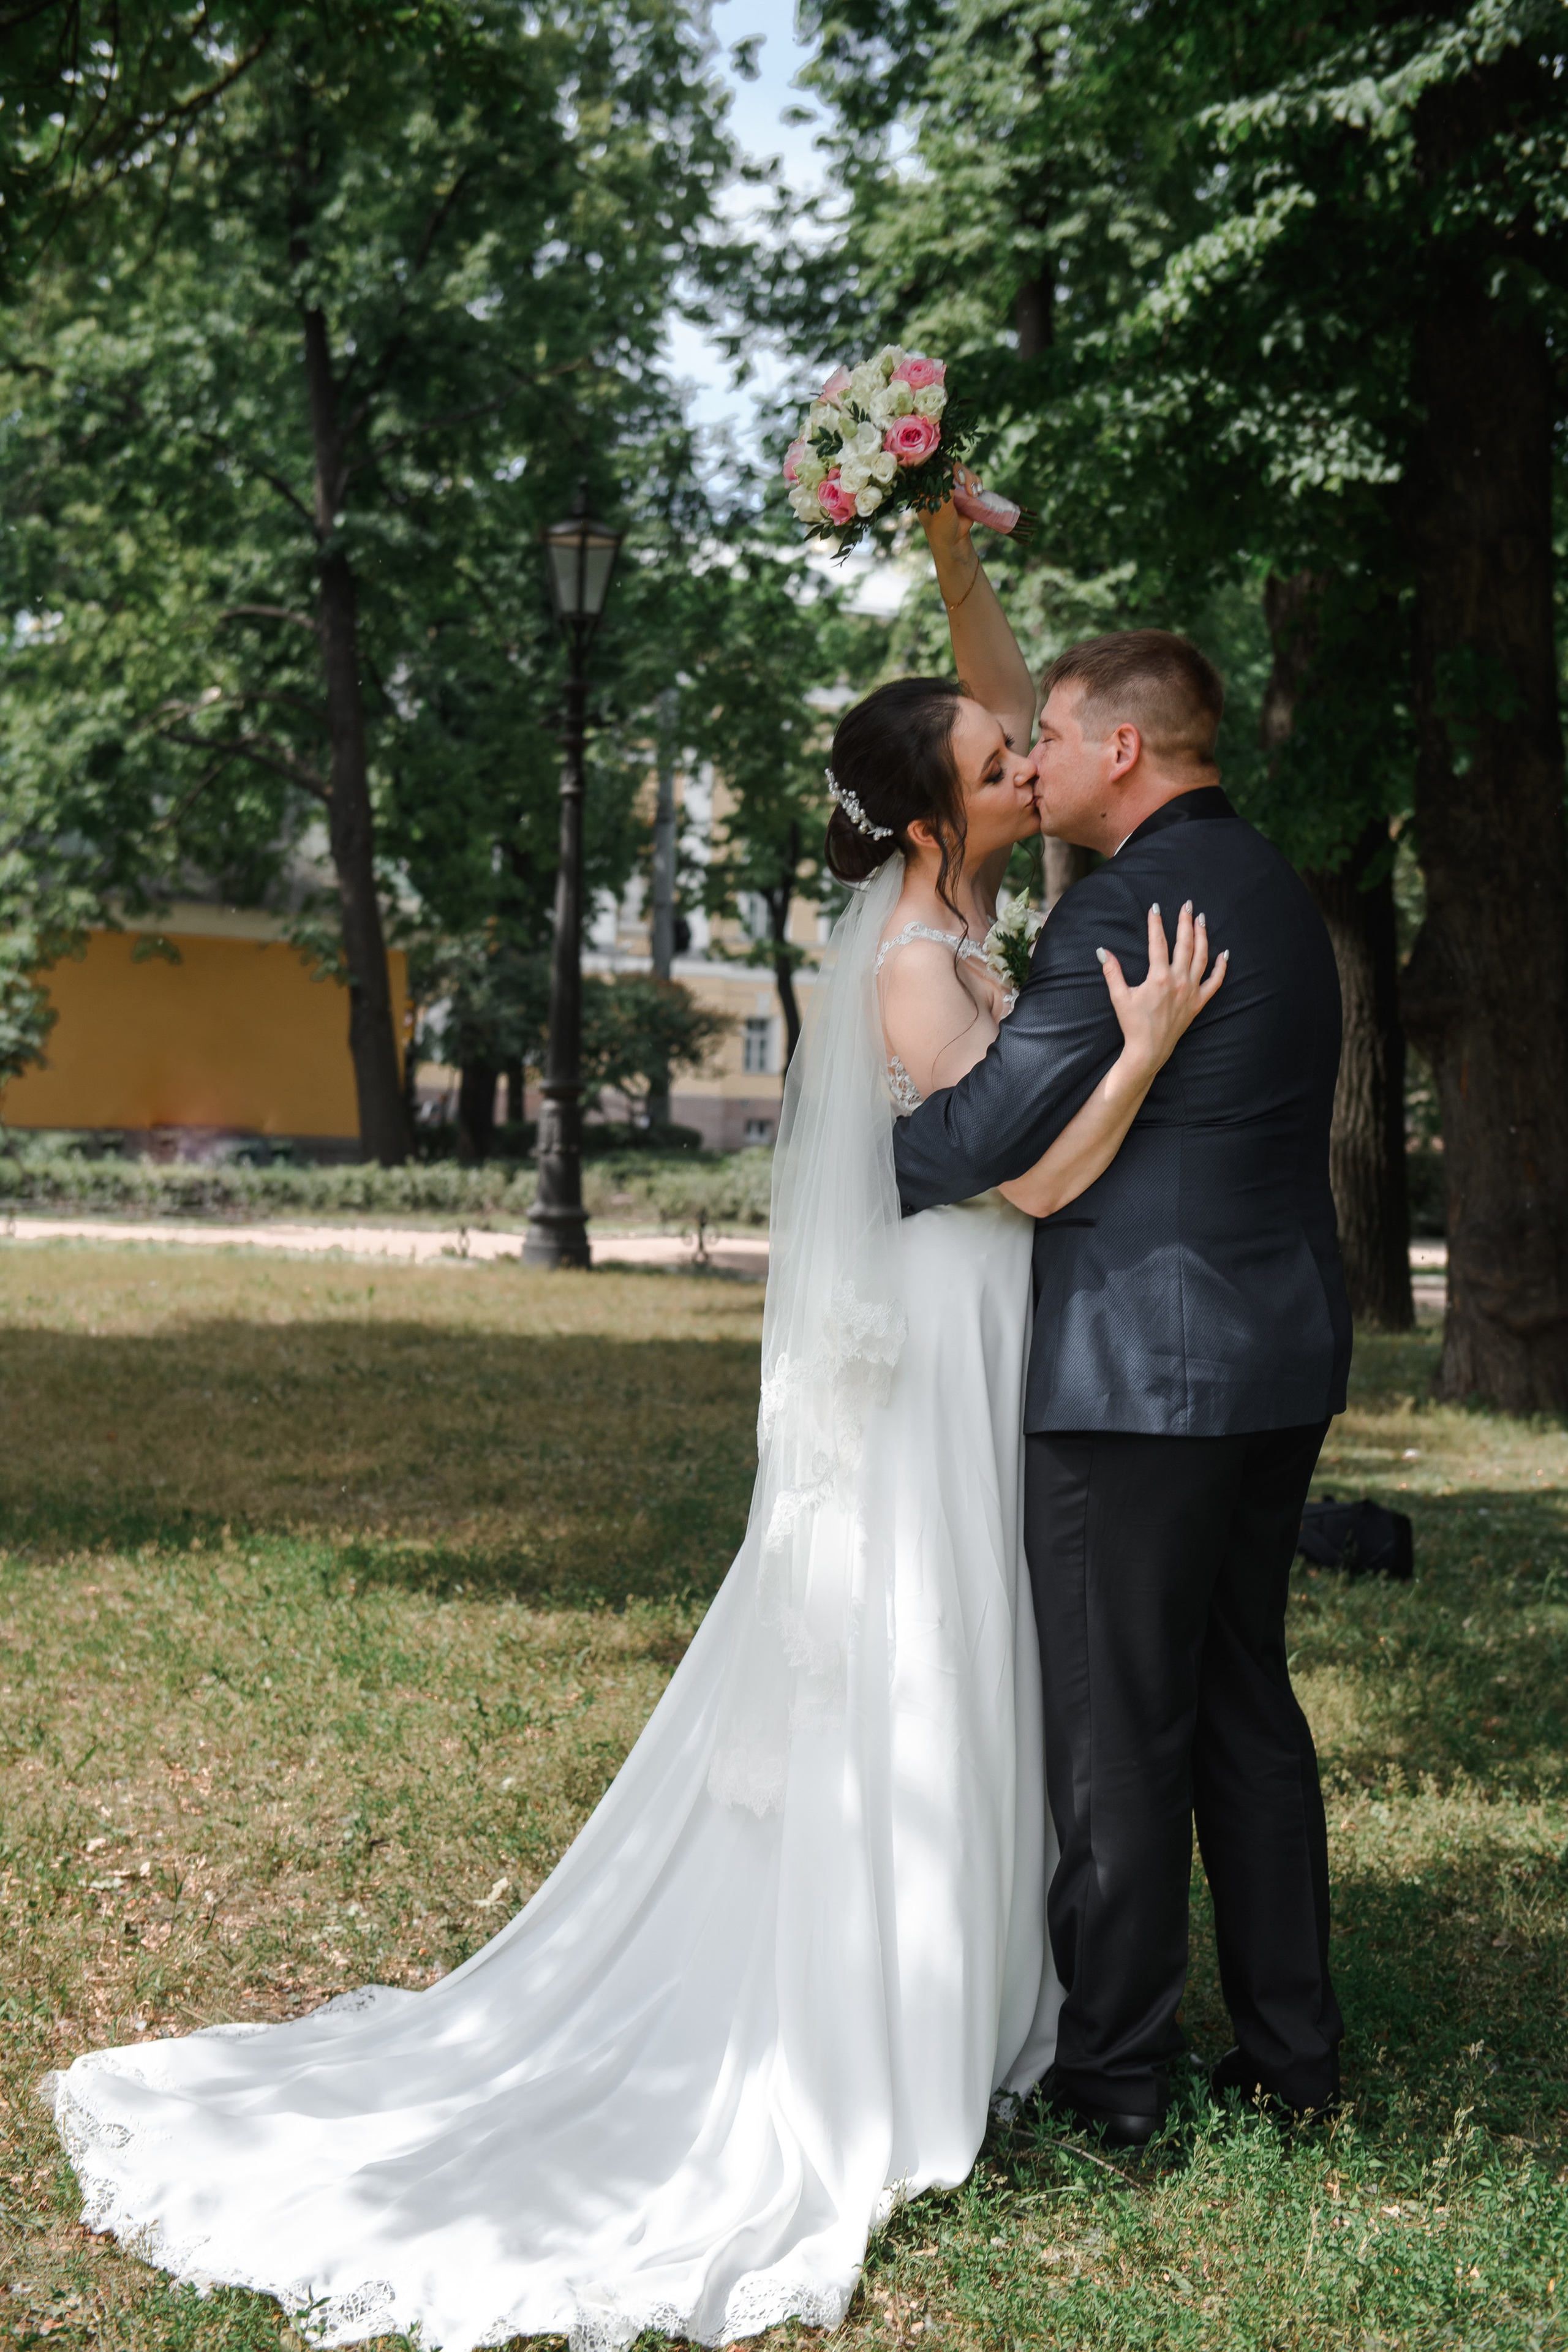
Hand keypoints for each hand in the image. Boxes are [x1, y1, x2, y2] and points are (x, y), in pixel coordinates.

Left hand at [918, 460, 980, 564]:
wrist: (954, 540)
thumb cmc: (941, 527)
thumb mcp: (940, 510)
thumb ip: (942, 491)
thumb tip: (946, 471)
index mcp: (923, 486)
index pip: (930, 465)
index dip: (942, 464)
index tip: (952, 474)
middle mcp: (936, 482)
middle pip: (948, 463)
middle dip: (959, 470)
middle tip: (964, 482)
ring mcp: (950, 484)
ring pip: (961, 469)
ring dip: (970, 477)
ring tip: (973, 493)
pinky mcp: (962, 488)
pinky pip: (971, 477)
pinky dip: (976, 481)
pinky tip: (977, 491)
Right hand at [1096, 901, 1225, 1074]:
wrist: (1149, 1050)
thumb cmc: (1133, 1024)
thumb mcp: (1119, 997)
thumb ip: (1112, 972)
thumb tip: (1101, 950)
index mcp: (1159, 977)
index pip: (1158, 943)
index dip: (1156, 923)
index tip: (1155, 907)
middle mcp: (1179, 981)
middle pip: (1185, 944)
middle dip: (1185, 922)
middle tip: (1187, 905)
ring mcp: (1191, 991)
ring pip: (1202, 957)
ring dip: (1203, 937)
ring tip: (1202, 920)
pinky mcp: (1198, 1002)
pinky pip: (1215, 982)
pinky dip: (1221, 968)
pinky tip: (1224, 954)